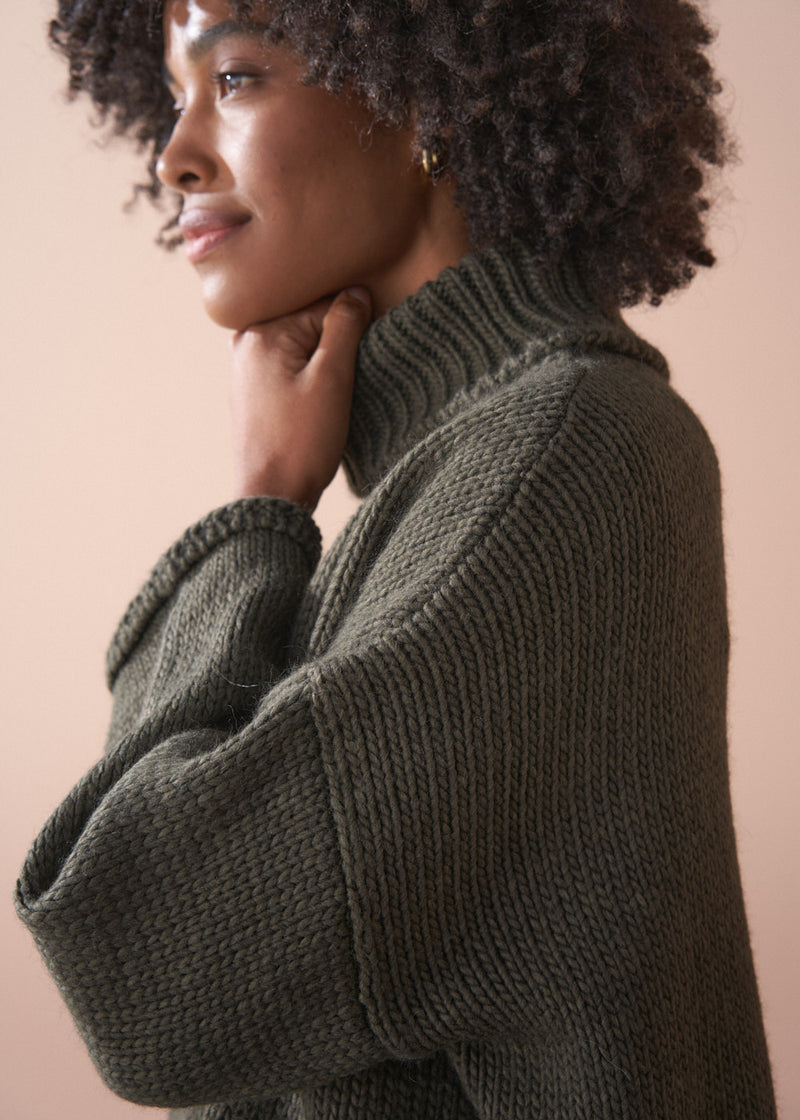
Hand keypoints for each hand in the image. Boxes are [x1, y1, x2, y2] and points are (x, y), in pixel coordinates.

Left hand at [229, 287, 371, 509]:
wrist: (272, 497)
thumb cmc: (301, 443)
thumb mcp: (332, 379)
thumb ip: (345, 327)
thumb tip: (356, 291)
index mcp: (262, 332)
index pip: (324, 306)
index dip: (354, 329)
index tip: (363, 359)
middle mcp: (246, 343)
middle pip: (311, 323)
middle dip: (337, 345)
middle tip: (348, 380)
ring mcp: (247, 368)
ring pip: (303, 347)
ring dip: (326, 364)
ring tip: (333, 396)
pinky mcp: (255, 391)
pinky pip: (291, 367)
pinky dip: (311, 378)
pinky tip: (319, 405)